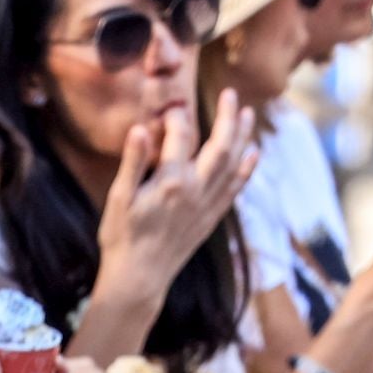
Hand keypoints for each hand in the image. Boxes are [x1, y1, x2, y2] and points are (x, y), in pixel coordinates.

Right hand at [96, 89, 259, 296]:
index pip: (181, 137)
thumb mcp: (119, 198)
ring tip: (248, 114)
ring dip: (243, 138)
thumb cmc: (122, 237)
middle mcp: (196, 190)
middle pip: (220, 146)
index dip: (177, 118)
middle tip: (232, 94)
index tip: (172, 107)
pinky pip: (234, 189)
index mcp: (171, 181)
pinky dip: (246, 170)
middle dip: (228, 118)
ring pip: (232, 165)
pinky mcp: (211, 218)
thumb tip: (142, 128)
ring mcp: (207, 205)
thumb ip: (133, 162)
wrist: (139, 278)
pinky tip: (253, 154)